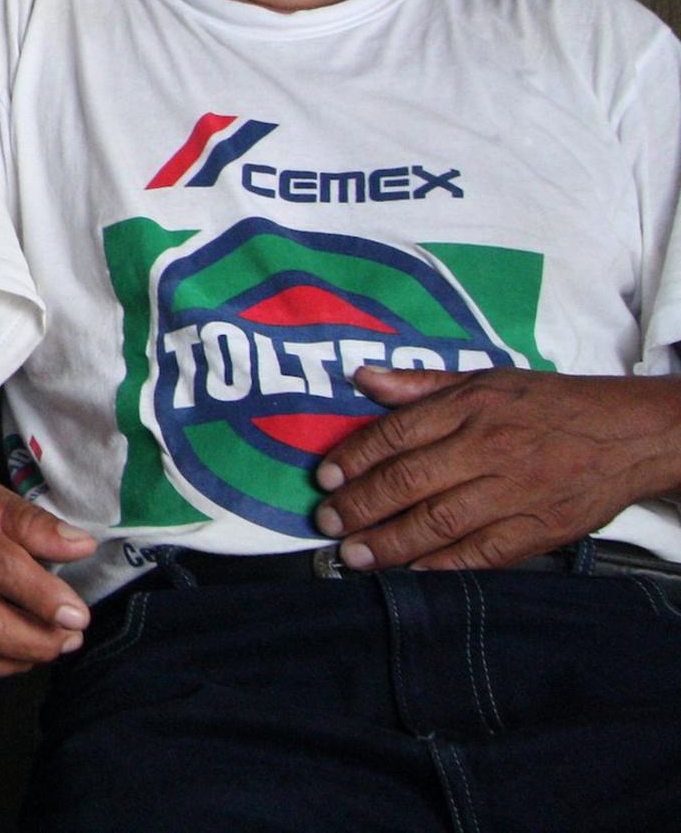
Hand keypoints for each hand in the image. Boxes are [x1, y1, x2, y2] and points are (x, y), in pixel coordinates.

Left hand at [315, 367, 680, 571]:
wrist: (627, 435)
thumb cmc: (547, 405)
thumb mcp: (484, 379)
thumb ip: (420, 384)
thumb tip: (362, 378)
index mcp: (471, 407)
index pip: (398, 434)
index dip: (355, 458)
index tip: (325, 480)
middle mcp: (488, 449)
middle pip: (411, 480)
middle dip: (362, 505)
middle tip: (328, 523)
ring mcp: (515, 493)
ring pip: (441, 522)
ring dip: (391, 542)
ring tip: (355, 555)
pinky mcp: (540, 530)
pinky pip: (484, 553)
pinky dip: (444, 566)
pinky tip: (411, 573)